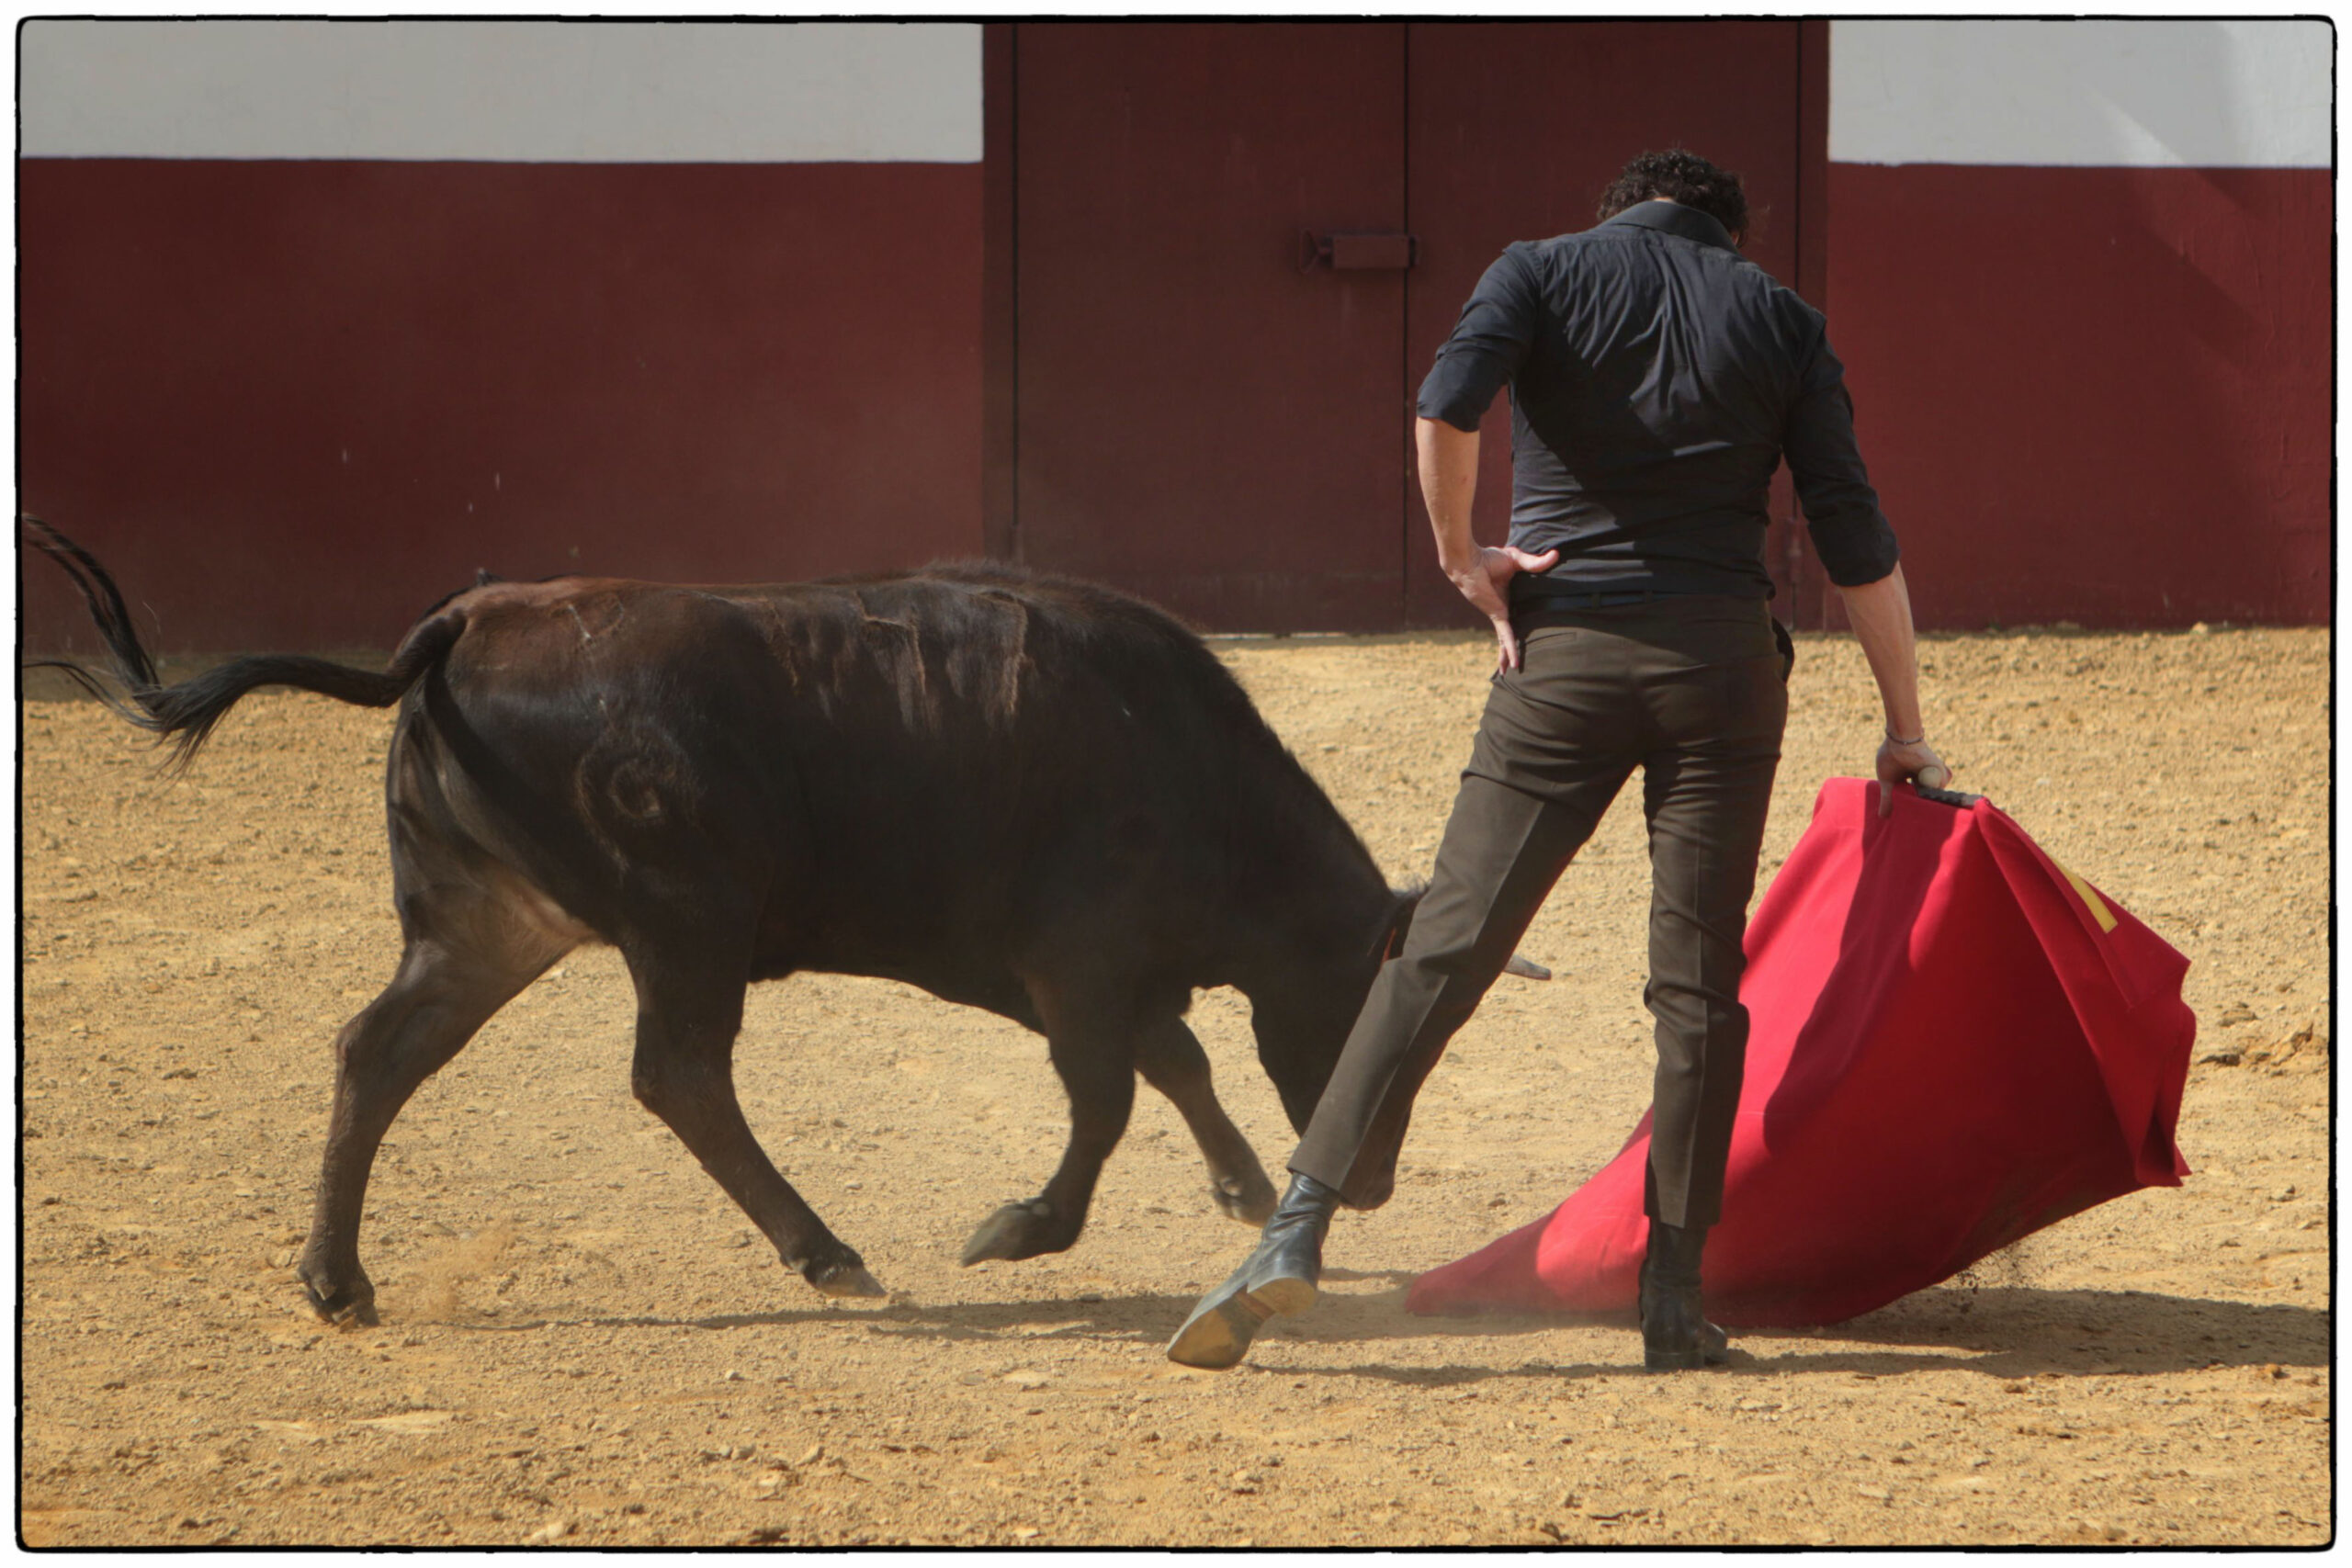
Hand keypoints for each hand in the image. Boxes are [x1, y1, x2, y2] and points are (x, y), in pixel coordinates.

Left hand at [1444, 545, 1559, 671]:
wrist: (1470, 562)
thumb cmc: (1488, 558)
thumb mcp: (1517, 560)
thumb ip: (1536, 562)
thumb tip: (1557, 554)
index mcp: (1508, 597)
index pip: (1519, 614)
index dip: (1523, 624)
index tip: (1529, 633)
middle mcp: (1504, 608)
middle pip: (1511, 632)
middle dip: (1510, 647)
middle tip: (1515, 664)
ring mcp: (1500, 614)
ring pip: (1506, 639)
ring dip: (1507, 655)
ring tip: (1510, 672)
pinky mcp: (1497, 616)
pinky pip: (1506, 636)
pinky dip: (1509, 650)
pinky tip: (1512, 666)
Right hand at [1876, 735, 1950, 816]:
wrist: (1901, 740)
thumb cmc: (1890, 757)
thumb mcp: (1886, 781)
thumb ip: (1886, 799)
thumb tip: (1882, 817)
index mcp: (1909, 777)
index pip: (1913, 796)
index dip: (1912, 805)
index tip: (1909, 816)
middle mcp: (1922, 776)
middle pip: (1925, 796)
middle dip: (1922, 806)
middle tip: (1919, 818)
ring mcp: (1932, 774)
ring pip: (1934, 793)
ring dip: (1929, 800)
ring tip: (1921, 806)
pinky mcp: (1939, 771)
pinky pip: (1941, 785)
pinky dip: (1936, 791)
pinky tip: (1927, 796)